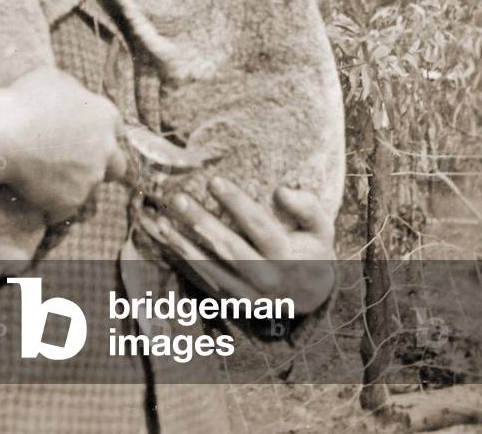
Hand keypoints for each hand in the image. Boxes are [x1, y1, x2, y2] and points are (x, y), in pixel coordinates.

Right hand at [0, 67, 125, 223]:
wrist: (3, 136)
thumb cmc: (24, 101)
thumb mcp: (54, 79)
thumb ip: (73, 91)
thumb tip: (72, 97)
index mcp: (106, 115)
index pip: (116, 129)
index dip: (100, 134)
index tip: (85, 137)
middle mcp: (106, 149)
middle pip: (116, 164)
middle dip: (101, 165)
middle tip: (77, 164)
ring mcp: (90, 178)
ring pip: (90, 187)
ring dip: (75, 184)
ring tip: (48, 179)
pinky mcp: (71, 202)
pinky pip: (64, 209)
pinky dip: (52, 206)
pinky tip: (35, 196)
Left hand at [142, 178, 334, 314]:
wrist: (310, 299)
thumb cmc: (313, 252)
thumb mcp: (322, 229)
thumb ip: (308, 207)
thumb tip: (282, 190)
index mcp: (288, 258)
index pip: (259, 228)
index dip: (236, 204)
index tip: (214, 180)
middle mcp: (265, 278)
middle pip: (228, 248)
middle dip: (201, 222)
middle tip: (177, 199)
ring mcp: (246, 294)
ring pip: (208, 268)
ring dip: (181, 244)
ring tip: (159, 220)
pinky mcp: (231, 301)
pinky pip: (201, 280)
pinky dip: (180, 260)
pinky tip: (163, 240)